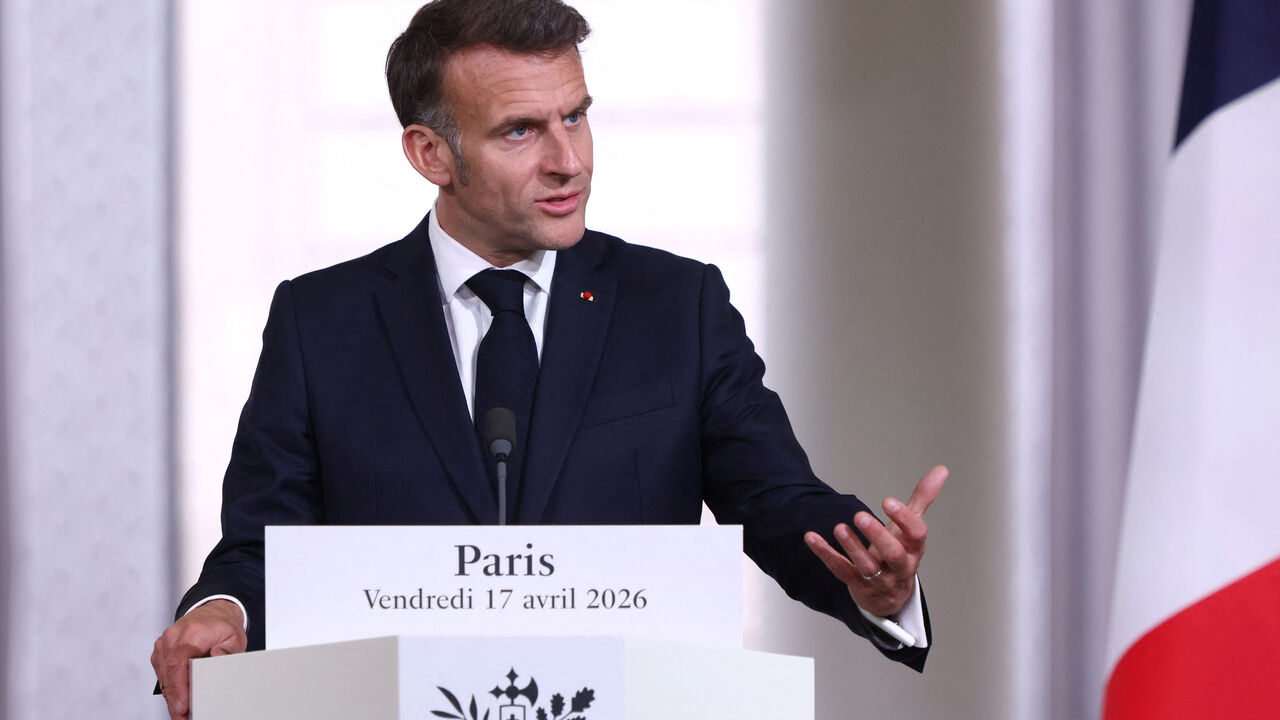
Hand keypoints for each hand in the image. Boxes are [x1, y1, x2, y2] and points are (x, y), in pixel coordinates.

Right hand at [151, 599, 246, 718]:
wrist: (213, 612)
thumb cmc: (223, 626)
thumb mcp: (234, 638)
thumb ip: (226, 651)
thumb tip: (217, 659)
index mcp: (191, 633)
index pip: (178, 663)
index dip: (178, 688)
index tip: (181, 707)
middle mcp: (173, 637)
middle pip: (168, 675)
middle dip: (175, 700)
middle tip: (184, 718)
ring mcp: (164, 644)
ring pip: (163, 677)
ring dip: (173, 696)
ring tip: (186, 711)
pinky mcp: (160, 651)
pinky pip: (162, 674)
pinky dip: (170, 687)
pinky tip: (181, 696)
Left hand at [805, 465, 947, 617]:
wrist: (891, 596)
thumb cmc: (901, 553)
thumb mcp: (911, 528)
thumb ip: (923, 498)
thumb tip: (941, 469)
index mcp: (914, 549)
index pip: (916, 535)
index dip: (904, 519)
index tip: (888, 501)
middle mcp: (899, 566)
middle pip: (893, 554)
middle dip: (877, 536)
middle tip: (859, 516)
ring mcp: (879, 579)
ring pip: (867, 567)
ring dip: (852, 548)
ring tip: (839, 528)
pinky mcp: (857, 585)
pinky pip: (841, 570)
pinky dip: (826, 554)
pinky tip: (811, 538)